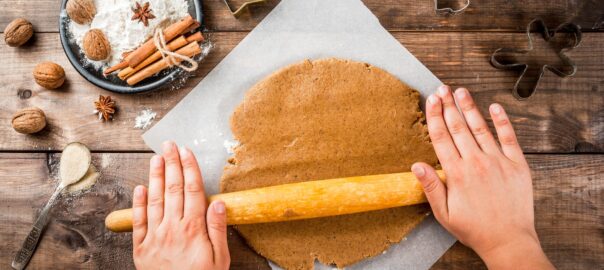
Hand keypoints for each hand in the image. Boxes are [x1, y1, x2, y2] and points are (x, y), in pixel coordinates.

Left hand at [131, 141, 229, 269]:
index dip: (190, 168)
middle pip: (172, 189)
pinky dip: (138, 203)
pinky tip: (139, 188)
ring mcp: (154, 237)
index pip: (192, 190)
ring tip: (156, 158)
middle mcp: (172, 228)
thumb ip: (218, 230)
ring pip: (154, 200)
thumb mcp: (220, 259)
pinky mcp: (141, 249)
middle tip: (169, 145)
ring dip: (155, 177)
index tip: (187, 152)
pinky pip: (138, 222)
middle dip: (171, 164)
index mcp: (193, 229)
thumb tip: (218, 203)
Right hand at [412, 85, 553, 268]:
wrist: (508, 240)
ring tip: (461, 91)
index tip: (430, 100)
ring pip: (480, 128)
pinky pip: (509, 138)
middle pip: (458, 128)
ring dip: (470, 108)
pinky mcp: (517, 165)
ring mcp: (498, 162)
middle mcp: (476, 163)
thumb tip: (416, 165)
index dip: (435, 116)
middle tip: (442, 89)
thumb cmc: (474, 229)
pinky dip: (502, 121)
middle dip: (448, 106)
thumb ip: (431, 187)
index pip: (442, 138)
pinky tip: (495, 107)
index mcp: (457, 174)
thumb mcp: (444, 213)